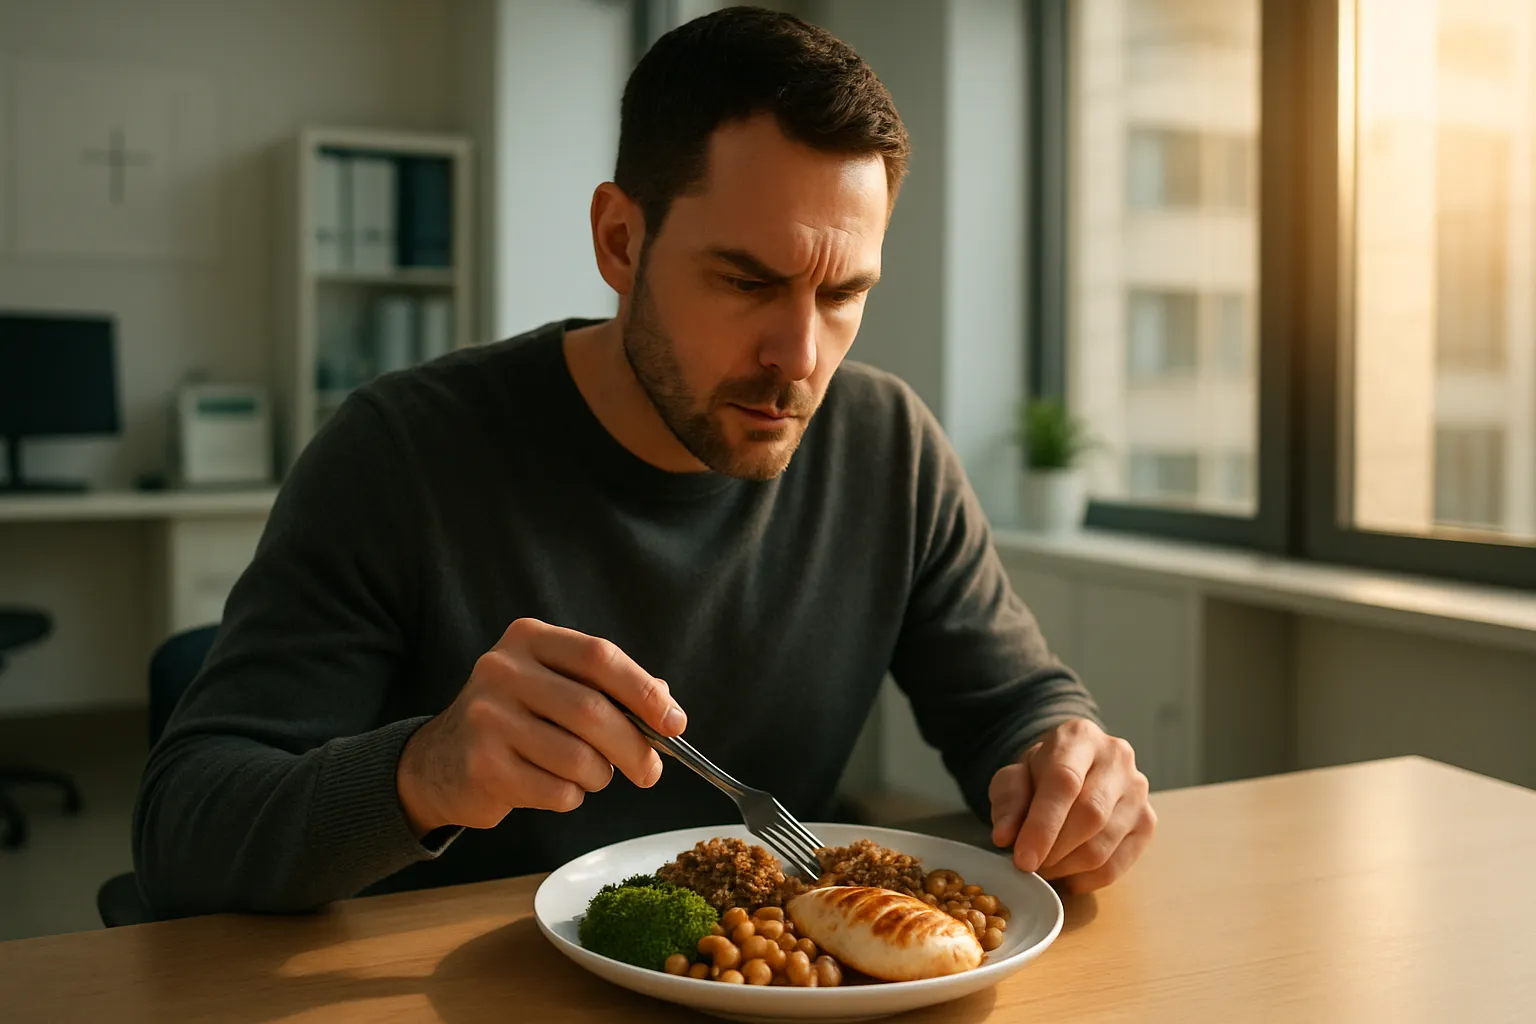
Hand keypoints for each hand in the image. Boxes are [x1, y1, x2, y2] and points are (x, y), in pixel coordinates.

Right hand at [396, 618, 684, 837]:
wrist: (440, 761)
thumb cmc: (517, 719)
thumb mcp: (556, 686)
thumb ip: (609, 689)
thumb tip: (667, 709)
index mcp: (529, 639)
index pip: (600, 657)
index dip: (643, 691)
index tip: (674, 723)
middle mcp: (503, 670)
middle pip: (593, 711)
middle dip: (635, 748)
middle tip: (650, 771)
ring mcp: (488, 717)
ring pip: (578, 757)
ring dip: (599, 776)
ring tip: (590, 775)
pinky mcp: (482, 765)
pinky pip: (556, 791)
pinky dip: (570, 796)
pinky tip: (554, 787)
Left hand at [986, 718, 1154, 892]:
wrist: (1074, 769)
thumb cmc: (1040, 774)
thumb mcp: (1014, 777)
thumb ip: (1008, 801)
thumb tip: (1005, 836)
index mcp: (1080, 737)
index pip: (1064, 782)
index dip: (1042, 825)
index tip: (1023, 859)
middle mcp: (1117, 758)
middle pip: (1091, 814)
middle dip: (1055, 850)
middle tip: (1030, 865)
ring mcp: (1138, 791)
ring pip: (1104, 845)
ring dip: (1067, 867)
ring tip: (1044, 867)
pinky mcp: (1147, 822)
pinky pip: (1117, 865)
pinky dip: (1086, 879)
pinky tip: (1066, 873)